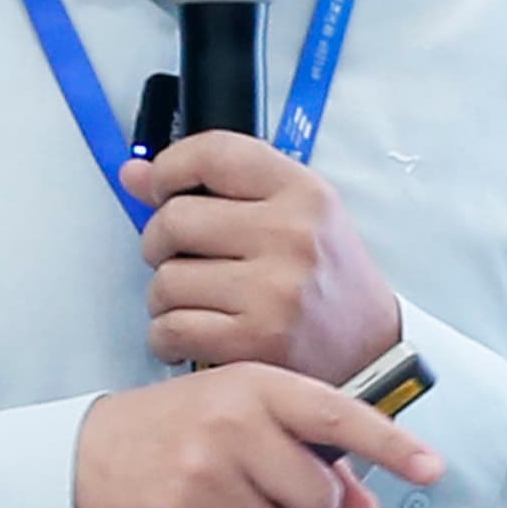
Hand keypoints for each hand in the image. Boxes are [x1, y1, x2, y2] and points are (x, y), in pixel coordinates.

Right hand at [72, 367, 450, 507]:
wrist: (88, 456)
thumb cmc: (177, 431)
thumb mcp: (245, 423)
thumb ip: (311, 459)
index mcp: (256, 388)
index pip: (337, 415)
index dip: (390, 444)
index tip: (432, 467)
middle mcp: (231, 426)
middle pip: (317, 503)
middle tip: (275, 506)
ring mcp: (201, 475)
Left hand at [122, 130, 405, 378]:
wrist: (372, 354)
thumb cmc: (327, 282)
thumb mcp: (292, 215)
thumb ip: (217, 188)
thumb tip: (134, 174)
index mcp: (303, 193)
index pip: (213, 153)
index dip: (169, 168)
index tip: (161, 188)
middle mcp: (291, 235)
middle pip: (175, 219)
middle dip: (159, 242)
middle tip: (178, 258)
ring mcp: (274, 290)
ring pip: (166, 280)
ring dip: (164, 296)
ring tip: (194, 302)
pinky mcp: (256, 341)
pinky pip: (171, 329)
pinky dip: (166, 336)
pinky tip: (190, 335)